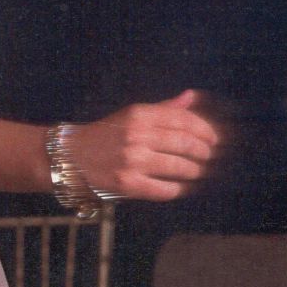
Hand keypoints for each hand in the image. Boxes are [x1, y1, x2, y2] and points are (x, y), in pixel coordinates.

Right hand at [69, 90, 226, 201]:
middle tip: (208, 156)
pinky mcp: (127, 184)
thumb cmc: (107, 134)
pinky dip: (177, 189)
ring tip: (197, 172)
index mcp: (140, 114)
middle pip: (184, 143)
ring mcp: (132, 160)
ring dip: (193, 171)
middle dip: (202, 151)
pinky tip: (180, 187)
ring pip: (177, 167)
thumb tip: (192, 97)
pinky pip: (163, 189)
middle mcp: (137, 135)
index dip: (204, 129)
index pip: (183, 119)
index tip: (214, 138)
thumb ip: (164, 108)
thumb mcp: (133, 115)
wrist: (72, 157)